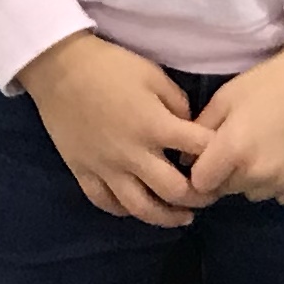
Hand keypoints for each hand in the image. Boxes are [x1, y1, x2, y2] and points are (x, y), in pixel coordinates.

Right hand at [14, 33, 213, 225]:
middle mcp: (133, 154)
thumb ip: (178, 103)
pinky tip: (138, 207)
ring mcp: (106, 168)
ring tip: (182, 216)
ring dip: (167, 217)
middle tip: (209, 196)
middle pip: (174, 191)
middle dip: (199, 197)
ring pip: (141, 208)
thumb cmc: (110, 66)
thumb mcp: (153, 74)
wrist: (59, 68)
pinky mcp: (83, 172)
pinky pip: (106, 203)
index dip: (218, 156)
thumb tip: (189, 126)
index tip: (225, 159)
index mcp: (155, 126)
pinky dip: (125, 210)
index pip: (199, 150)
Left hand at [188, 30, 283, 205]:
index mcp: (233, 150)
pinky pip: (281, 194)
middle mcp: (258, 173)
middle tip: (241, 146)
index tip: (210, 157)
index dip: (202, 171)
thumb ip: (200, 129)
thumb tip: (185, 158)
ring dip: (253, 179)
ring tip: (265, 150)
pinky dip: (279, 182)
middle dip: (227, 173)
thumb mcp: (226, 98)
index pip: (201, 184)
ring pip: (254, 193)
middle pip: (227, 189)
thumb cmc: (268, 82)